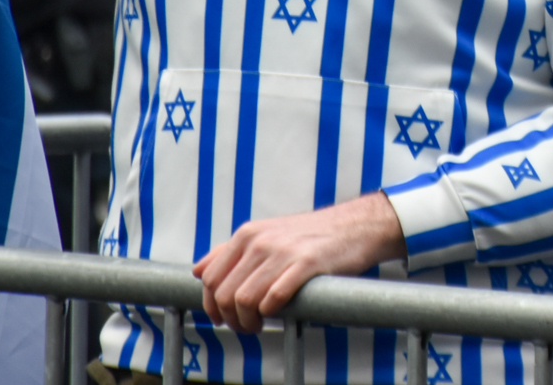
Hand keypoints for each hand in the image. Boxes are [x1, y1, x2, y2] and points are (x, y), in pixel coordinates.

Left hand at [194, 193, 404, 334]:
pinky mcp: (306, 264)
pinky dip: (271, 312)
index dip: (211, 305)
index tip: (222, 318)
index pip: (209, 277)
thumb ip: (231, 251)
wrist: (355, 225)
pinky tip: (278, 313)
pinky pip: (274, 298)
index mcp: (247, 234)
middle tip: (244, 326)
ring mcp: (283, 252)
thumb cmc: (310, 235)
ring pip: (244, 299)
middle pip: (224, 293)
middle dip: (230, 319)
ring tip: (260, 324)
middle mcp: (260, 241)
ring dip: (249, 321)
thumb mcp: (266, 233)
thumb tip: (198, 271)